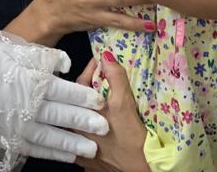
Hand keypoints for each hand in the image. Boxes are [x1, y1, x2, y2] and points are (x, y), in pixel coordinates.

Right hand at [0, 40, 107, 162]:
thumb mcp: (13, 49)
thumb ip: (42, 56)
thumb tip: (68, 63)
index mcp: (28, 81)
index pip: (62, 90)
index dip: (83, 96)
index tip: (100, 101)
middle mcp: (25, 106)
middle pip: (60, 115)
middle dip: (84, 121)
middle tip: (104, 127)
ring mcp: (16, 124)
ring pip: (50, 136)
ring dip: (72, 143)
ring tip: (91, 149)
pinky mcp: (7, 137)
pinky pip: (34, 148)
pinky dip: (52, 153)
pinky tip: (67, 156)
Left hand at [75, 53, 148, 171]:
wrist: (141, 171)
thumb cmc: (133, 140)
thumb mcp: (125, 106)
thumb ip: (116, 79)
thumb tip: (107, 57)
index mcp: (82, 114)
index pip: (80, 83)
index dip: (90, 69)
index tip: (100, 61)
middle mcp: (75, 130)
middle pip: (75, 102)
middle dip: (85, 88)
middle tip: (98, 78)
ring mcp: (79, 146)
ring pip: (75, 121)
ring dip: (83, 109)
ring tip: (96, 100)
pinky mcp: (86, 161)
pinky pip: (79, 141)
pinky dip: (84, 131)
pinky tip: (92, 127)